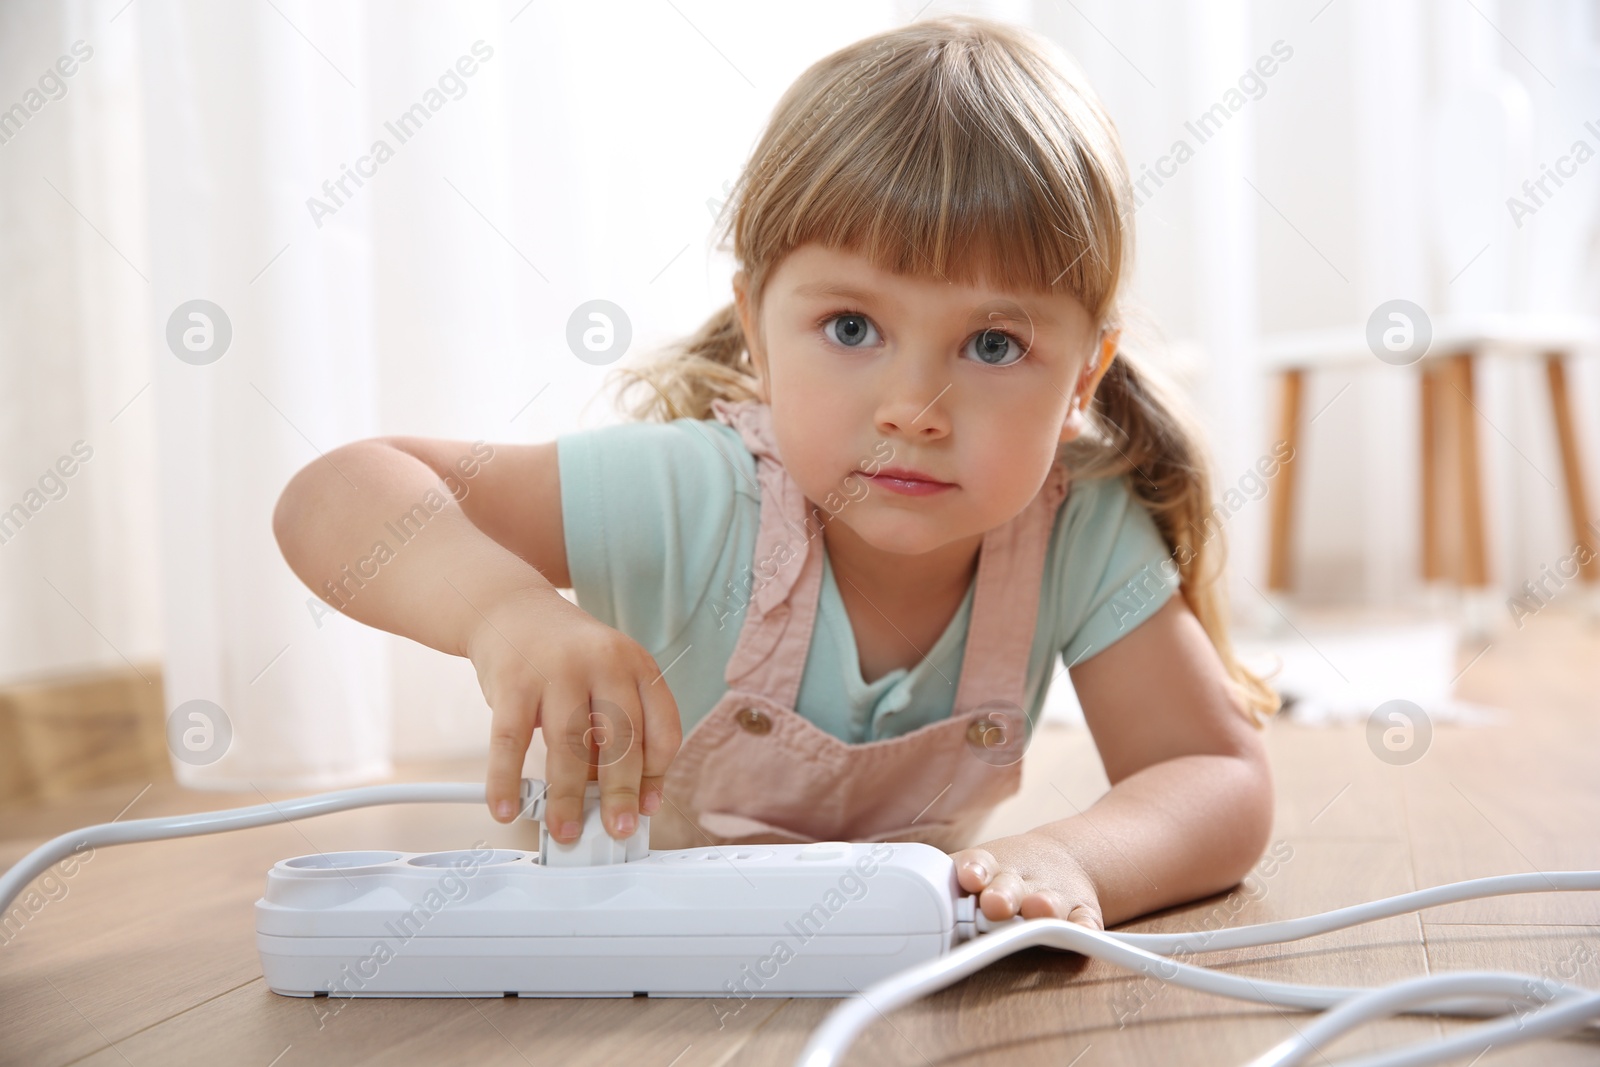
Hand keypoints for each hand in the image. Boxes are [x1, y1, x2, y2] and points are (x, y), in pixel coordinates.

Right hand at [465, 588, 682, 842]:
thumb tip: (632, 798)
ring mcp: (557, 670)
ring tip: (565, 829)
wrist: (508, 609)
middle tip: (616, 830)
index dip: (657, 775)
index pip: (663, 728)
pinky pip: (511, 741)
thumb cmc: (564, 656)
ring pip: (569, 747)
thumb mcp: (607, 678)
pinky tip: (507, 806)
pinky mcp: (512, 682)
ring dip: (567, 798)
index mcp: (637, 665)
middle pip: (621, 741)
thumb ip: (620, 731)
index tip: (646, 808)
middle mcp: (603, 663)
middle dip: (619, 795)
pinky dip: (506, 780)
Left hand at [950, 829, 1103, 928]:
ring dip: (1042, 907)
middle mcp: (1018, 880)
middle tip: (994, 904)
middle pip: (1010, 885)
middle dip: (1002, 893)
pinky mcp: (1081, 909)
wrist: (1058, 858)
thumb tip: (884, 902)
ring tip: (1038, 911)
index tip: (969, 877)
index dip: (973, 870)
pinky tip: (1082, 932)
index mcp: (987, 869)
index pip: (977, 863)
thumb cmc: (998, 874)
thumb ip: (939, 891)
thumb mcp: (970, 872)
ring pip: (1048, 901)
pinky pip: (1086, 920)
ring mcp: (1051, 894)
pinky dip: (1085, 928)